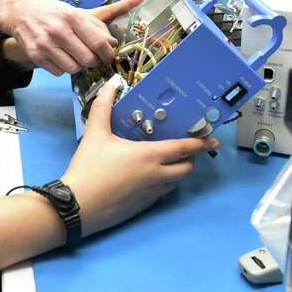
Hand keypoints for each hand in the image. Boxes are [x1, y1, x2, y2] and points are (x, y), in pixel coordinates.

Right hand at [0, 0, 147, 75]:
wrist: (18, 11)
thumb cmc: (50, 11)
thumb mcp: (74, 11)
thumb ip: (95, 26)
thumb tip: (113, 43)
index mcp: (72, 17)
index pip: (99, 43)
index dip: (108, 54)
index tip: (109, 57)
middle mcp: (59, 30)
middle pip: (88, 60)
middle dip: (93, 61)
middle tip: (91, 57)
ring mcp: (46, 44)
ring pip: (74, 69)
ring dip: (77, 65)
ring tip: (73, 55)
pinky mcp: (35, 55)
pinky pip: (59, 72)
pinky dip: (62, 67)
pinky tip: (59, 56)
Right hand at [62, 82, 218, 236]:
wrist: (77, 206)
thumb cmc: (89, 167)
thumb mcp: (95, 133)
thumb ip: (103, 106)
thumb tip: (112, 84)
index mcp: (150, 155)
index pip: (184, 148)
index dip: (201, 143)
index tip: (213, 140)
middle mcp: (157, 175)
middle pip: (186, 168)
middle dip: (191, 159)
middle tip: (185, 150)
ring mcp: (151, 194)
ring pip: (175, 183)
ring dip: (177, 172)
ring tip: (167, 162)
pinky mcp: (143, 207)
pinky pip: (161, 194)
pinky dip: (162, 184)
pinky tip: (147, 178)